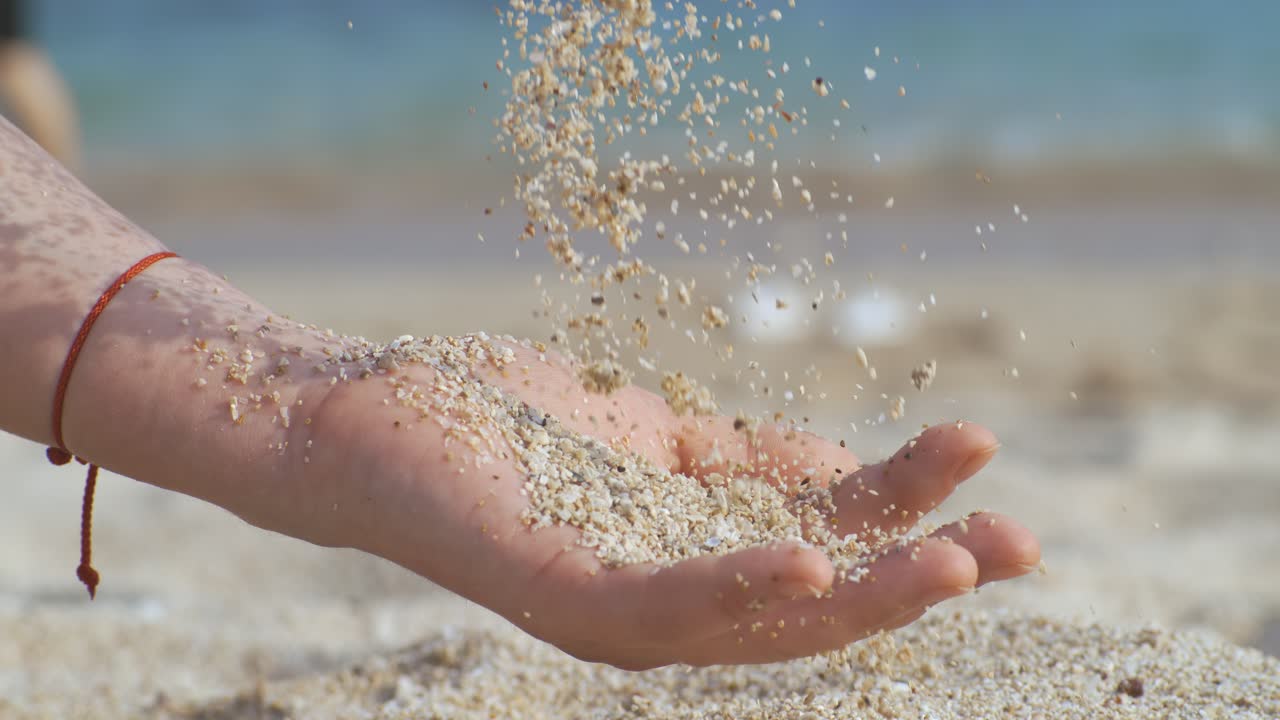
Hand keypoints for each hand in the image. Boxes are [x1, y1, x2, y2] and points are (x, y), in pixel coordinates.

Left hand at [294, 338, 1039, 668]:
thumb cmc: (506, 426)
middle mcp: (669, 603)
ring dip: (866, 593)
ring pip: (763, 619)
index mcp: (695, 557)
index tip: (988, 459)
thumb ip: (744, 455)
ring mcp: (617, 609)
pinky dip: (742, 586)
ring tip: (957, 560)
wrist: (368, 418)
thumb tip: (846, 462)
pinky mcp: (562, 596)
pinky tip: (812, 555)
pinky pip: (665, 606)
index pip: (826, 540)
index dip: (912, 510)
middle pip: (819, 601)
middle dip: (922, 576)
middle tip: (1021, 544)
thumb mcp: (656, 436)